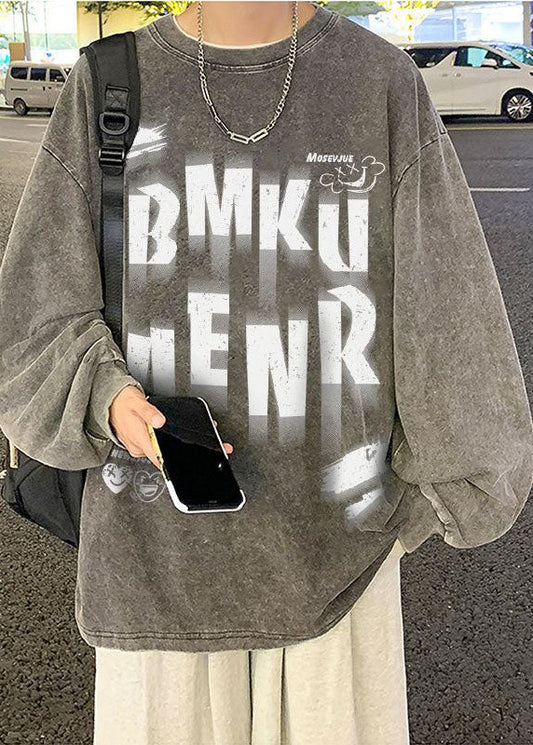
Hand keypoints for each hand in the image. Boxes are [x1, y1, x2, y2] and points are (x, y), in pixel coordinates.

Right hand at [109, 385, 233, 469]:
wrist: (109, 401)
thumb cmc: (122, 402)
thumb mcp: (138, 403)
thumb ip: (150, 413)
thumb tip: (160, 421)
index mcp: (140, 439)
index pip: (159, 458)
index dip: (174, 463)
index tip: (188, 465)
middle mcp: (139, 447)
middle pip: (164, 455)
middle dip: (183, 453)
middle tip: (207, 449)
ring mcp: (139, 446)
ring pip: (160, 451)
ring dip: (176, 448)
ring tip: (197, 441)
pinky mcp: (141, 443)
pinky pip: (155, 446)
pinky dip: (165, 443)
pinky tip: (175, 438)